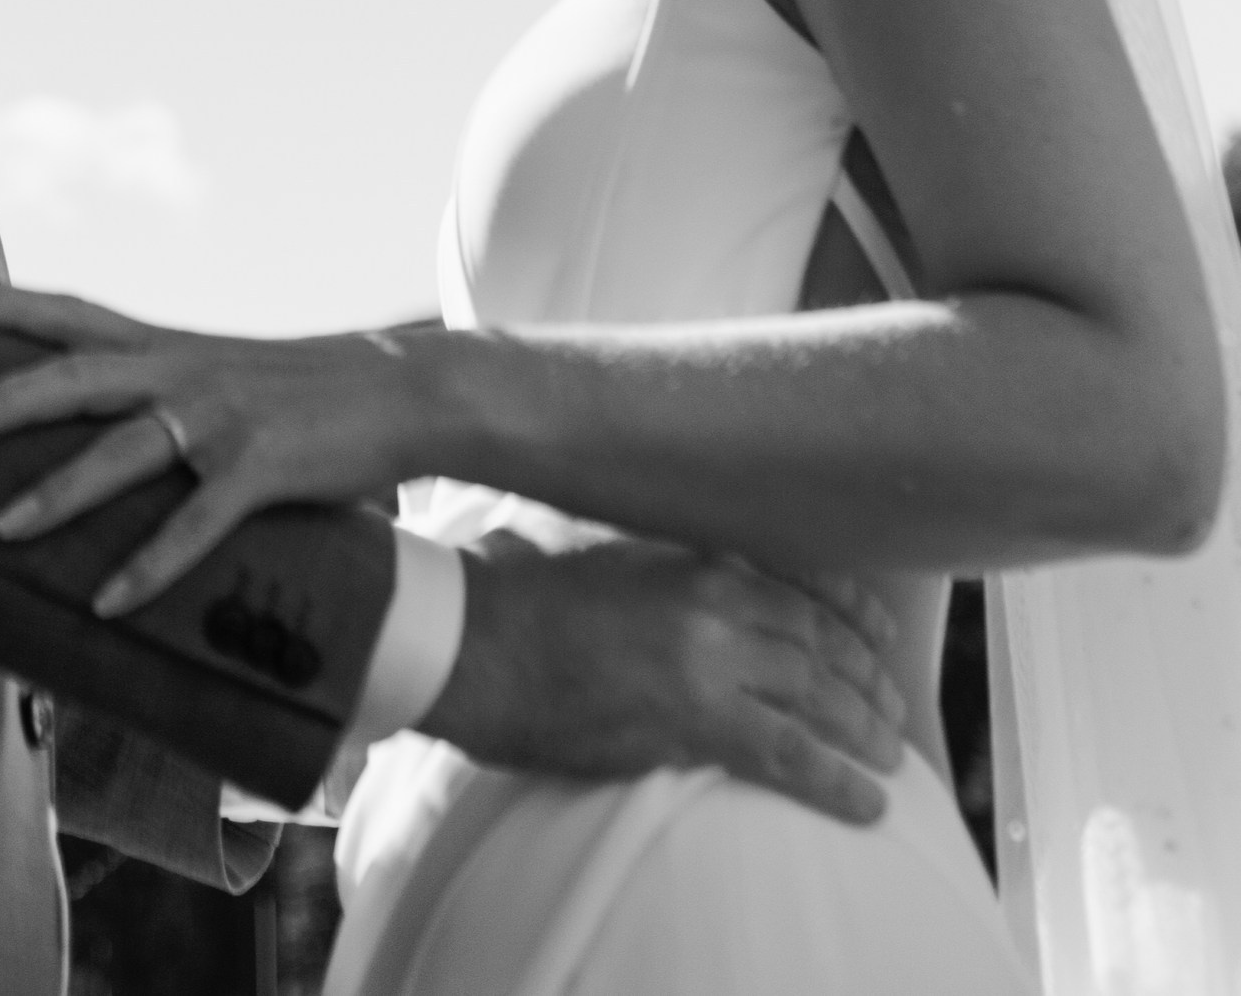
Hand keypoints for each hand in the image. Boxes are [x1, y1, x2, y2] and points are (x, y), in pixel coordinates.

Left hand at [0, 282, 416, 613]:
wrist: (403, 391)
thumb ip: (165, 392)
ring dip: (59, 493)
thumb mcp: (223, 374)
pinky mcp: (264, 469)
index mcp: (170, 348)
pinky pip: (195, 524)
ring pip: (125, 452)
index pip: (75, 313)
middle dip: (12, 398)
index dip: (10, 304)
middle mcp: (186, 374)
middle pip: (81, 375)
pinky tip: (108, 603)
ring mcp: (223, 420)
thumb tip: (106, 428)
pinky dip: (148, 565)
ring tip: (0, 530)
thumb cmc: (303, 392)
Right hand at [422, 532, 905, 825]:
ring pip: (815, 695)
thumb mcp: (604, 559)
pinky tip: (867, 805)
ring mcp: (708, 658)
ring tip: (888, 759)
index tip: (881, 636)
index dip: (852, 614)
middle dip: (866, 679)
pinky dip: (835, 780)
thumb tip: (698, 580)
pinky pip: (787, 754)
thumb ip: (662, 567)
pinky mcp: (693, 718)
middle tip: (893, 712)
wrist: (470, 641)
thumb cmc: (519, 598)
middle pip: (818, 641)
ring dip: (862, 729)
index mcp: (692, 557)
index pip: (800, 584)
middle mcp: (713, 599)